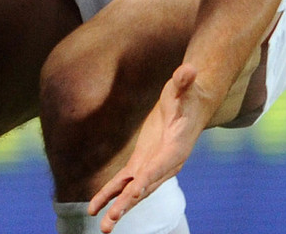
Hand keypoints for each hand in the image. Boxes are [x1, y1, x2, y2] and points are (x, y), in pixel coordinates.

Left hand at [88, 64, 213, 232]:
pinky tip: (95, 208)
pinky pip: (124, 184)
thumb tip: (189, 68)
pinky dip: (110, 195)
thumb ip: (184, 81)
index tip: (132, 194)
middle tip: (111, 221)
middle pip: (144, 188)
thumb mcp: (184, 86)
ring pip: (132, 193)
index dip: (145, 180)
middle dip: (127, 204)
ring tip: (102, 228)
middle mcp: (164, 165)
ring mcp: (151, 167)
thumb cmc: (186, 96)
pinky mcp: (141, 164)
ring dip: (116, 208)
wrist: (189, 107)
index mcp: (174, 150)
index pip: (159, 167)